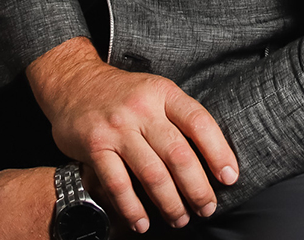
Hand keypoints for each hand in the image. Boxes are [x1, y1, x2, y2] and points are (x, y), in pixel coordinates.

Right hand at [27, 38, 238, 233]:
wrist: (74, 81)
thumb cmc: (123, 94)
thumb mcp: (154, 92)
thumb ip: (177, 118)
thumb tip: (211, 159)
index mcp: (163, 92)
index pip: (198, 122)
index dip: (218, 152)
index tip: (229, 177)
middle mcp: (142, 108)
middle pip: (178, 154)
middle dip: (197, 188)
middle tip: (207, 208)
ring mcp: (117, 127)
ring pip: (152, 173)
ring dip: (170, 203)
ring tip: (180, 218)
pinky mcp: (94, 145)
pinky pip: (118, 184)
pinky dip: (132, 208)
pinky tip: (141, 221)